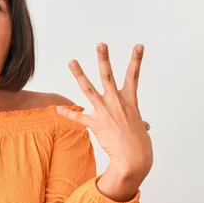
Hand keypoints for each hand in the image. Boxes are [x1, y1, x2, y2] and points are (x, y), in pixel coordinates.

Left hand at [56, 43, 152, 178]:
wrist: (134, 158)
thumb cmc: (140, 143)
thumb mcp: (141, 127)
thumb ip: (139, 121)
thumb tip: (145, 124)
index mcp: (130, 100)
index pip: (134, 76)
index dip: (137, 59)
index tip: (138, 45)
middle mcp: (117, 102)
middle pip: (108, 76)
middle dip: (104, 59)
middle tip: (100, 44)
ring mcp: (105, 111)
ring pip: (89, 89)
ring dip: (79, 74)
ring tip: (72, 61)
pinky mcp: (95, 124)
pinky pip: (78, 118)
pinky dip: (68, 114)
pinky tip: (58, 108)